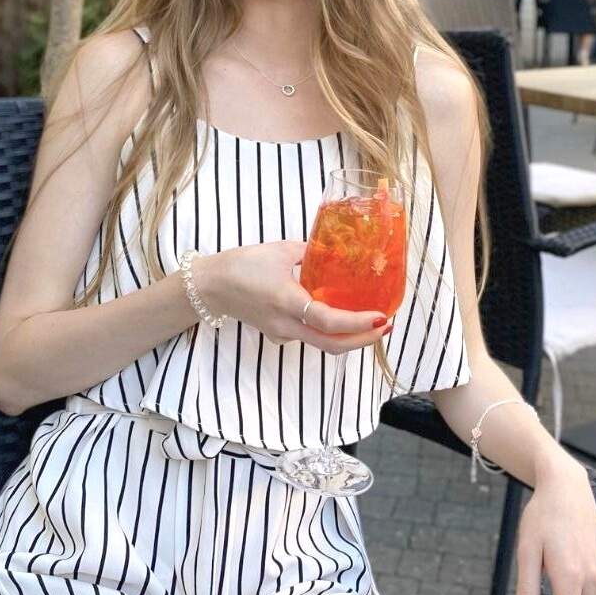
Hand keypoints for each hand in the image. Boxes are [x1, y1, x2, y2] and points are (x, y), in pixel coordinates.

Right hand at [197, 241, 392, 353]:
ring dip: (348, 335)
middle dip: (363, 339)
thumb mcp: (281, 250)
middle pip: (332, 344)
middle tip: (385, 325)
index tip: (380, 316)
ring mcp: (282, 333)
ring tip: (370, 318)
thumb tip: (337, 251)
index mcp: (288, 302)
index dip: (357, 323)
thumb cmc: (243, 265)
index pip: (328, 321)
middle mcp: (287, 325)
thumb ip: (312, 252)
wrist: (211, 286)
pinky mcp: (278, 333)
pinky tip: (340, 314)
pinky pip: (309, 335)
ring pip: (321, 342)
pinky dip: (330, 330)